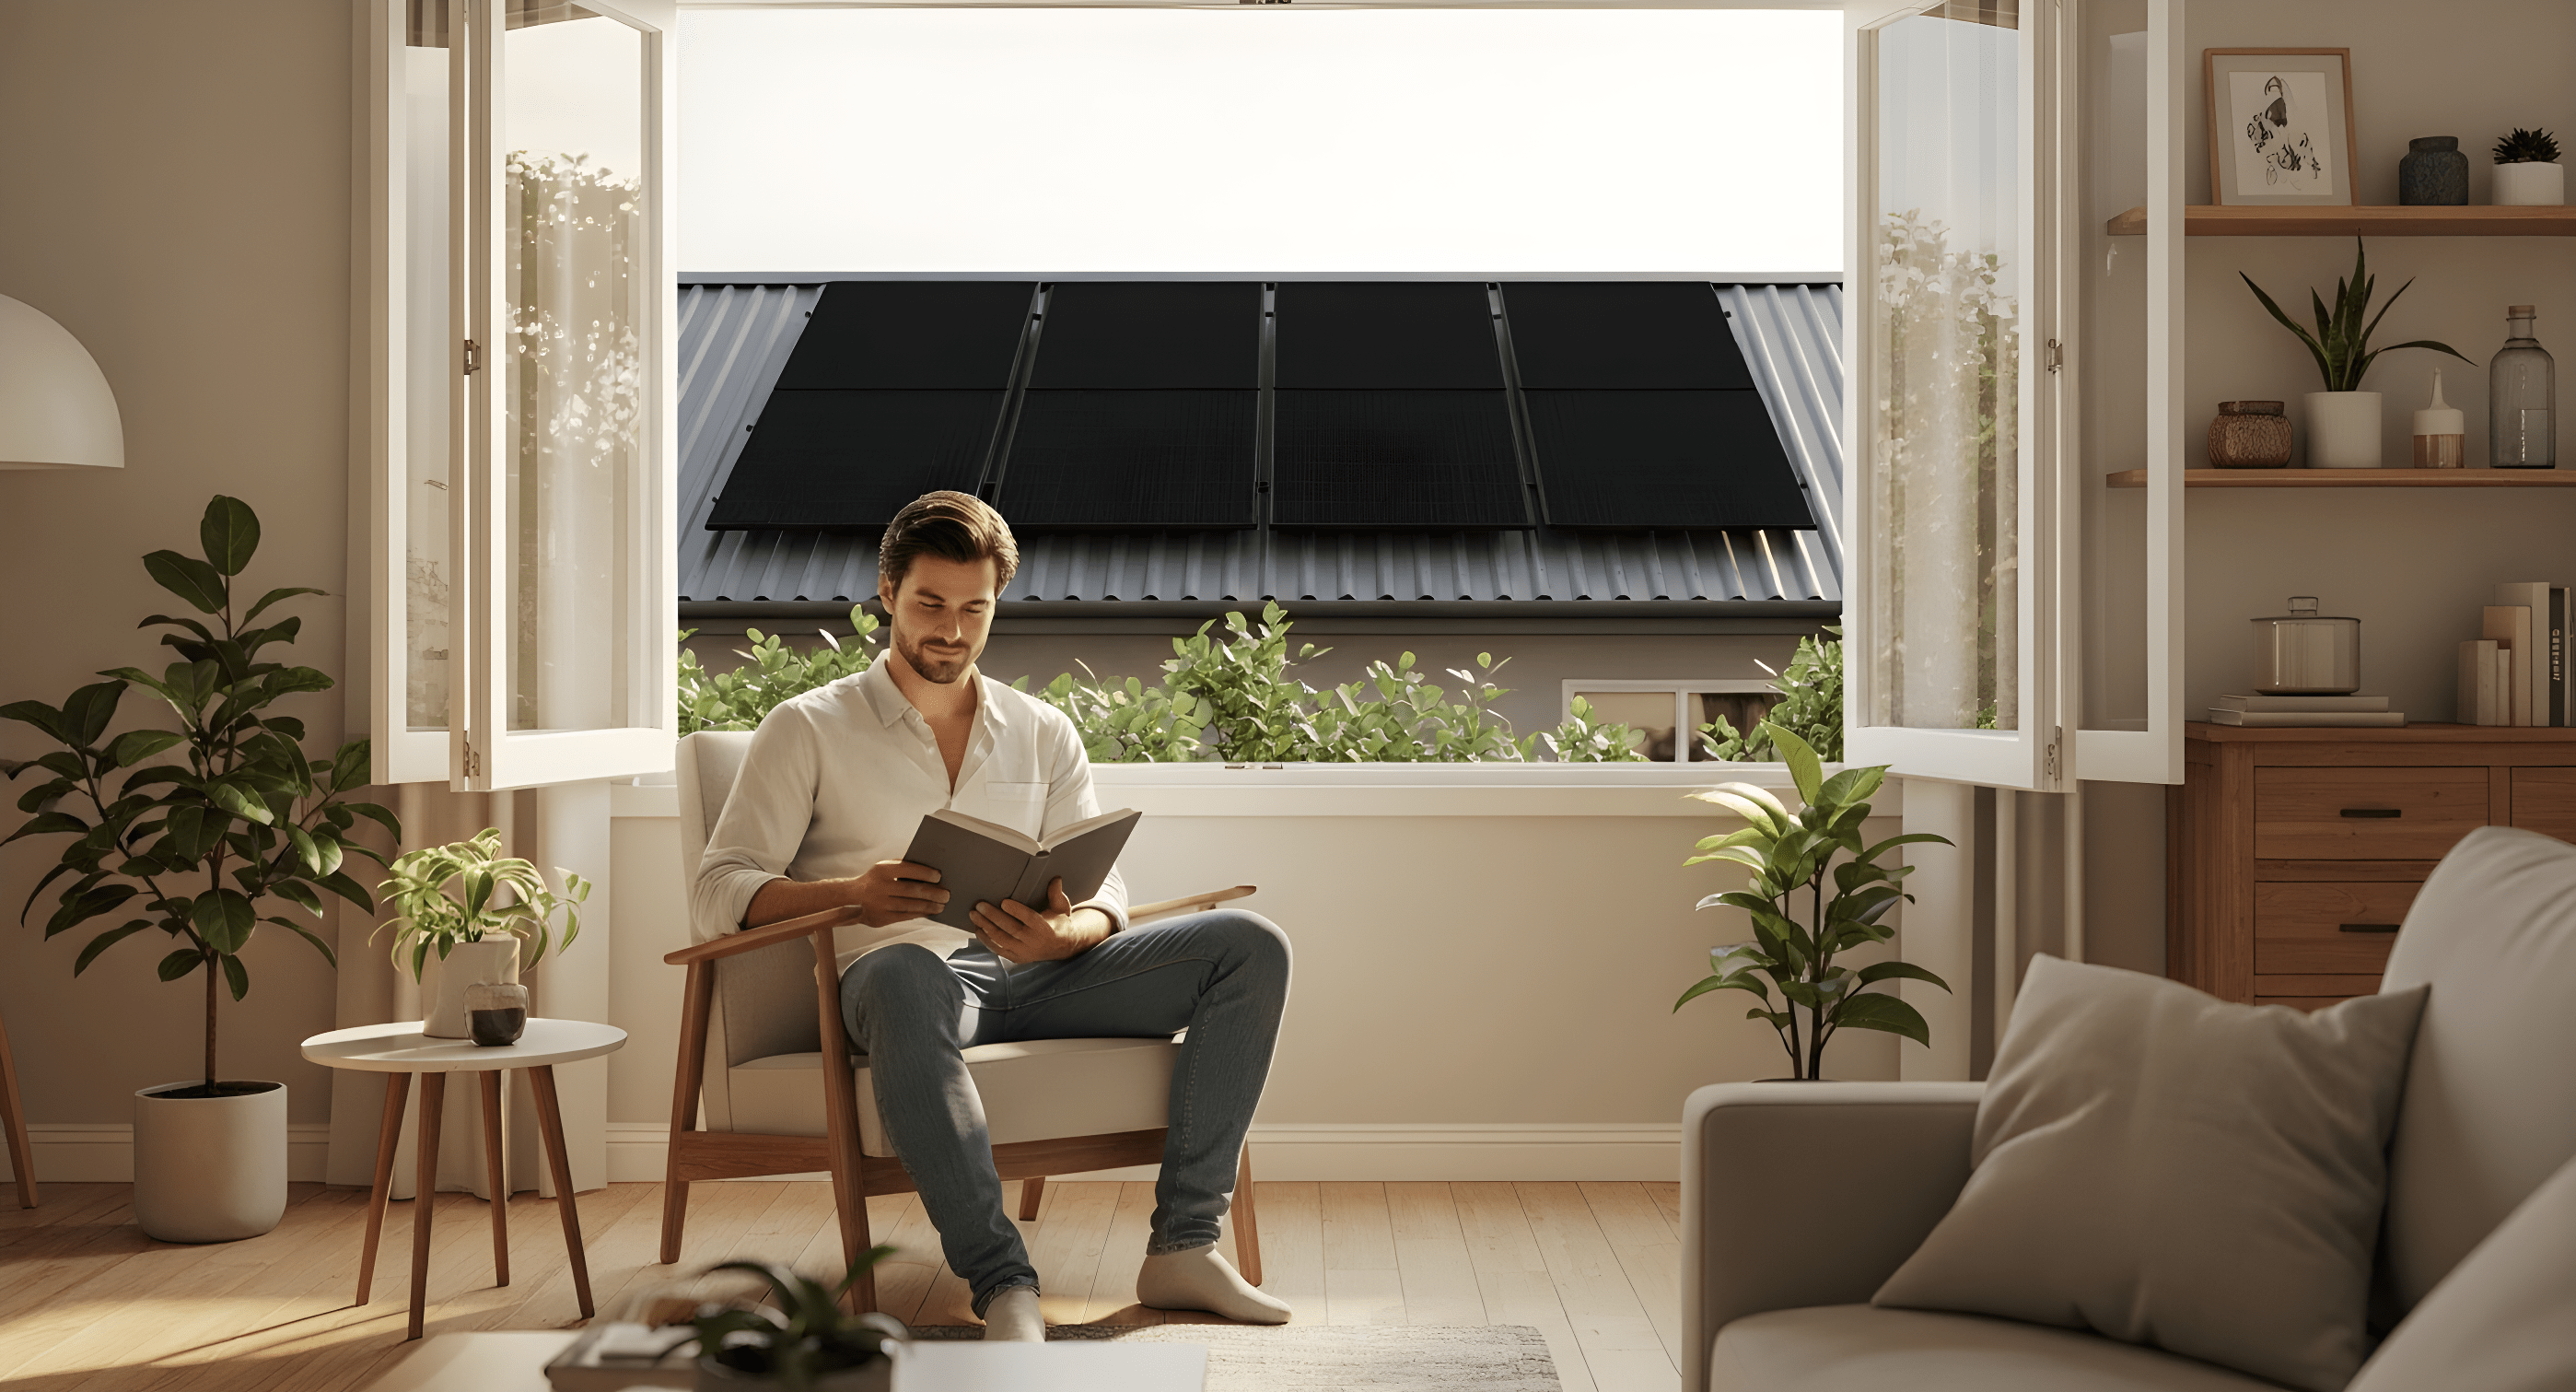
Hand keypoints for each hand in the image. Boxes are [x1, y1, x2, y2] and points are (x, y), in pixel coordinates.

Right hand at [847, 860, 949, 927]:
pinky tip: (929, 912)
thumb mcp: (883, 869)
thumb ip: (903, 868)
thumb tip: (930, 874)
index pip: (907, 869)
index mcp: (882, 870)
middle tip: (946, 894)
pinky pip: (905, 916)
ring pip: (910, 905)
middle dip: (932, 893)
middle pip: (912, 890)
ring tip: (942, 905)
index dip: (925, 873)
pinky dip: (920, 914)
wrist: (851, 899)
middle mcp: (880, 887)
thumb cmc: (875, 880)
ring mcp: (880, 904)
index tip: (938, 876)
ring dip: (929, 906)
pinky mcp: (882, 918)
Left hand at [971, 878, 1110, 963]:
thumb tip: (1056, 878)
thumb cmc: (1059, 923)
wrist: (1062, 948)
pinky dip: (986, 940)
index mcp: (1046, 929)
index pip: (1030, 919)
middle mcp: (1033, 942)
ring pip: (1001, 939)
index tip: (1004, 901)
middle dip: (993, 916)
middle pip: (1011, 929)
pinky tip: (978, 929)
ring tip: (974, 914)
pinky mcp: (1016, 957)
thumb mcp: (1061, 907)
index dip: (1017, 911)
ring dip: (985, 927)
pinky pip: (998, 949)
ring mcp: (1024, 952)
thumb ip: (1056, 893)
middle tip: (979, 905)